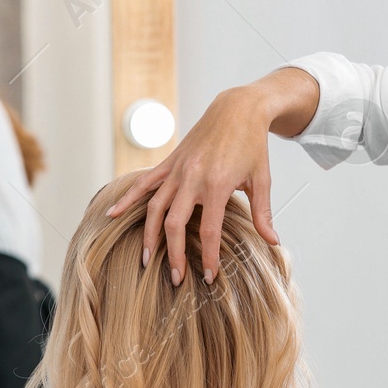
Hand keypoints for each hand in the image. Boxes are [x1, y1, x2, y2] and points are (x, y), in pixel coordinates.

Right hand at [108, 66, 325, 282]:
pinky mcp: (169, 162)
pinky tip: (113, 215)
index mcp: (217, 185)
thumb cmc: (252, 144)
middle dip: (173, 255)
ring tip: (147, 259)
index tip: (210, 277)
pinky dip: (127, 199)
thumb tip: (273, 243)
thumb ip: (263, 213)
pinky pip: (144, 183)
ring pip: (154, 207)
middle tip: (176, 279)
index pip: (209, 231)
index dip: (210, 257)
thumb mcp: (262, 179)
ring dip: (148, 235)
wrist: (238, 108)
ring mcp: (177, 170)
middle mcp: (192, 178)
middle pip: (174, 225)